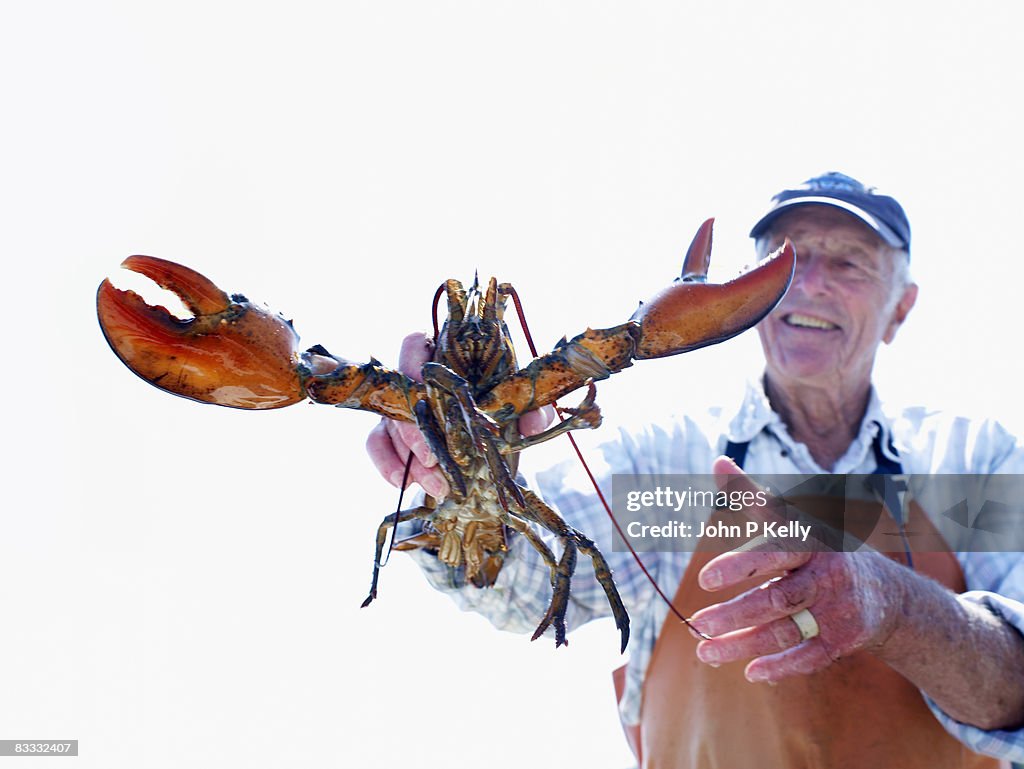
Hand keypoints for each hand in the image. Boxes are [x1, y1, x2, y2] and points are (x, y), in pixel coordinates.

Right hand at [365, 331, 554, 499]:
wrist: (491, 432)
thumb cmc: (500, 403)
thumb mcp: (518, 403)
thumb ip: (529, 409)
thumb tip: (531, 423)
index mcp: (441, 354)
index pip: (413, 345)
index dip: (413, 368)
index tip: (427, 398)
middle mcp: (413, 377)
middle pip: (399, 394)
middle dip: (413, 431)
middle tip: (433, 459)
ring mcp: (398, 404)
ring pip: (389, 425)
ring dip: (409, 458)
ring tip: (436, 485)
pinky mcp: (390, 431)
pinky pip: (377, 445)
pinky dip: (389, 466)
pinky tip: (407, 484)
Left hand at [689, 457, 904, 682]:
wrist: (887, 591)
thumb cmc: (819, 549)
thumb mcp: (794, 519)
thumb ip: (751, 495)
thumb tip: (717, 461)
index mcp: (810, 539)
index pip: (773, 550)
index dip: (740, 565)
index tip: (703, 579)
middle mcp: (826, 572)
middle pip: (776, 597)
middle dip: (734, 613)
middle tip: (696, 624)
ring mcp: (838, 608)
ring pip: (785, 630)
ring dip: (743, 644)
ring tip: (704, 651)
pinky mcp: (844, 639)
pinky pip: (809, 657)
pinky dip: (780, 666)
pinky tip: (749, 672)